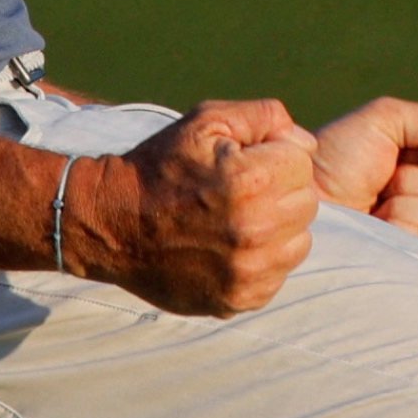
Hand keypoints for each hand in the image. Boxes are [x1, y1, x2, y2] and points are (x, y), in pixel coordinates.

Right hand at [75, 102, 319, 315]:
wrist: (111, 224)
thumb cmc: (161, 166)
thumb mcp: (206, 121)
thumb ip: (265, 117)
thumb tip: (305, 143)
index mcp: (249, 180)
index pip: (302, 163)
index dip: (275, 156)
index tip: (245, 162)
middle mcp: (255, 230)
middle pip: (306, 203)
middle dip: (280, 190)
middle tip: (241, 191)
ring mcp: (248, 271)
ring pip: (299, 242)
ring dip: (278, 229)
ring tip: (238, 219)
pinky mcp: (239, 299)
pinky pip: (278, 276)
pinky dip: (262, 261)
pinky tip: (230, 247)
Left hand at [307, 98, 417, 244]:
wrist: (302, 200)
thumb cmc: (334, 160)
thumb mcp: (382, 120)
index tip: (397, 152)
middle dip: (414, 179)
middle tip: (380, 182)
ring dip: (406, 205)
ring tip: (376, 208)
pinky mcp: (409, 256)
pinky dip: (403, 228)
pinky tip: (379, 227)